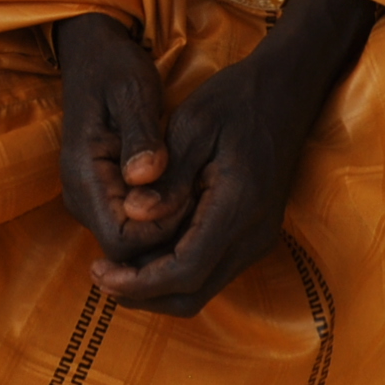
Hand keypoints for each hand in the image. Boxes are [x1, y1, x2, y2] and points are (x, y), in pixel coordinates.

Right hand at [56, 12, 188, 269]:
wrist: (93, 55)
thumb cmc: (115, 69)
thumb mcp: (133, 92)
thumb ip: (141, 136)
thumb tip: (146, 176)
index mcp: (83, 176)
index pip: (122, 241)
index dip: (161, 231)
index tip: (190, 196)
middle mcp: (81, 197)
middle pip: (127, 250)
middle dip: (167, 234)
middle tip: (200, 195)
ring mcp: (89, 199)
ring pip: (131, 243)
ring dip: (165, 227)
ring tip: (195, 190)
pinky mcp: (101, 195)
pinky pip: (132, 225)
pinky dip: (160, 217)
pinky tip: (183, 189)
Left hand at [87, 0, 378, 316]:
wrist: (285, 89)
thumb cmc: (235, 100)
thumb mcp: (193, 127)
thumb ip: (168, 178)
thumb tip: (133, 215)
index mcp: (238, 206)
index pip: (184, 270)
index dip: (138, 282)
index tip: (99, 272)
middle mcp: (254, 234)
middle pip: (193, 293)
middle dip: (143, 294)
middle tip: (100, 275)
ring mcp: (259, 237)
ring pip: (203, 286)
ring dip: (158, 285)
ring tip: (115, 266)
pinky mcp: (255, 233)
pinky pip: (212, 268)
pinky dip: (176, 269)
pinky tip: (147, 248)